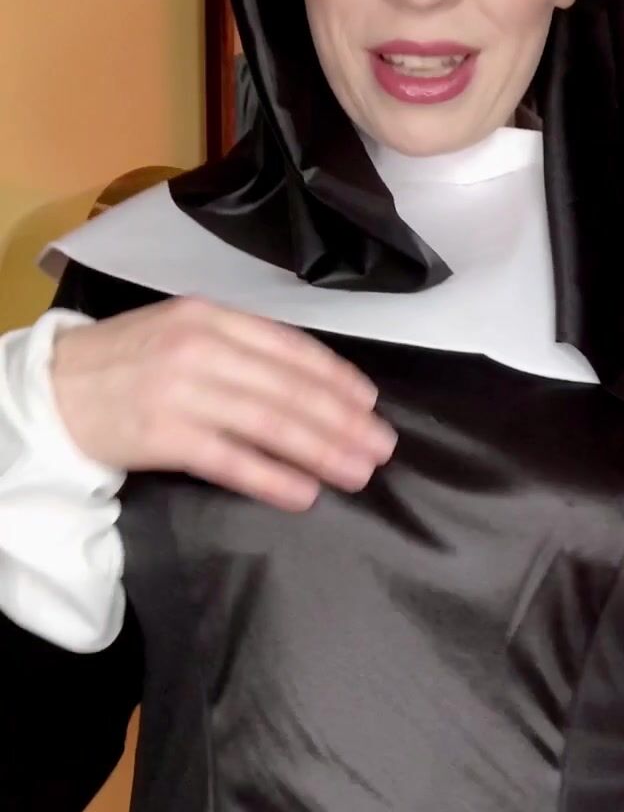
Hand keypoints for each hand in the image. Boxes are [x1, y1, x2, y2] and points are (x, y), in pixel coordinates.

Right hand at [50, 297, 396, 510]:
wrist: (53, 389)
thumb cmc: (126, 364)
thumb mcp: (182, 332)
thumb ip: (239, 348)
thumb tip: (309, 383)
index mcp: (211, 317)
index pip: (291, 348)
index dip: (336, 378)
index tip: (370, 404)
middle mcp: (201, 348)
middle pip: (290, 388)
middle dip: (343, 421)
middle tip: (381, 448)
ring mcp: (182, 391)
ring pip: (271, 423)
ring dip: (322, 451)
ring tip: (357, 473)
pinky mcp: (164, 435)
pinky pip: (233, 461)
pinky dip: (274, 478)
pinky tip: (305, 493)